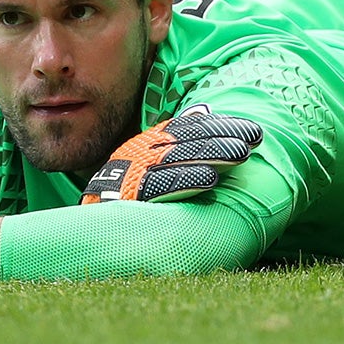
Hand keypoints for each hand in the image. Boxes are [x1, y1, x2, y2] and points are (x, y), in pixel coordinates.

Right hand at [80, 107, 262, 203]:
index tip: (254, 133)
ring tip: (241, 154)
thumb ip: (178, 147)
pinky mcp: (126, 196)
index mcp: (149, 144)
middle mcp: (140, 153)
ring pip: (177, 158)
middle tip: (255, 138)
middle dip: (223, 137)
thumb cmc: (129, 199)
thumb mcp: (154, 168)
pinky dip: (185, 180)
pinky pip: (159, 186)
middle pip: (187, 139)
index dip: (222, 127)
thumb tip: (203, 112)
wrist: (89, 231)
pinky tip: (211, 179)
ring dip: (211, 153)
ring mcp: (132, 172)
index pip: (189, 129)